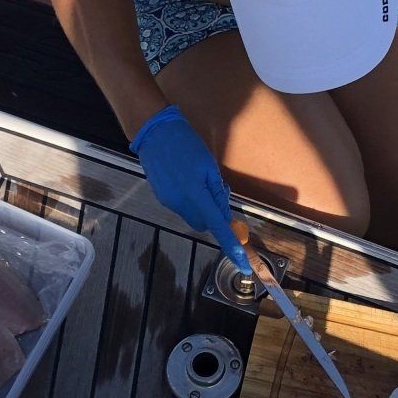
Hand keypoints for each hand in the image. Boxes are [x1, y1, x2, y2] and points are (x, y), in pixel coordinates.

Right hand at [130, 105, 250, 271]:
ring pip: (192, 216)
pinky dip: (188, 200)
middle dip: (213, 216)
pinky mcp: (162, 198)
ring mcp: (168, 202)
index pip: (217, 226)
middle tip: (215, 193)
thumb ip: (217, 192)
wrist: (155, 133)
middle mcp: (180, 202)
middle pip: (204, 224)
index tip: (242, 264)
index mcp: (195, 193)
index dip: (231, 246)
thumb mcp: (209, 165)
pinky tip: (184, 179)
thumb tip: (224, 215)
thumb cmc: (186, 144)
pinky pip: (181, 207)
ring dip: (200, 207)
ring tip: (196, 180)